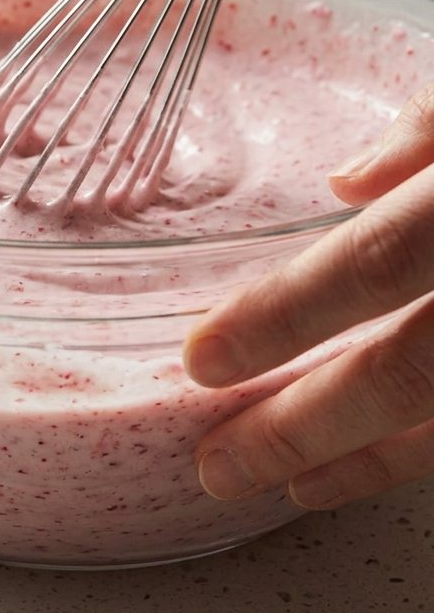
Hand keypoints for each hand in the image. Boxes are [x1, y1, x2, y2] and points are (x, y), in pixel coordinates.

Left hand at [183, 84, 433, 509]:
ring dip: (365, 463)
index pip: (375, 264)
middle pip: (409, 372)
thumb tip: (344, 181)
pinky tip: (367, 468)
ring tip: (285, 485)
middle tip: (219, 464)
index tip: (202, 359)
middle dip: (307, 426)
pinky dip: (416, 456)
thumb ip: (426, 127)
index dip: (287, 317)